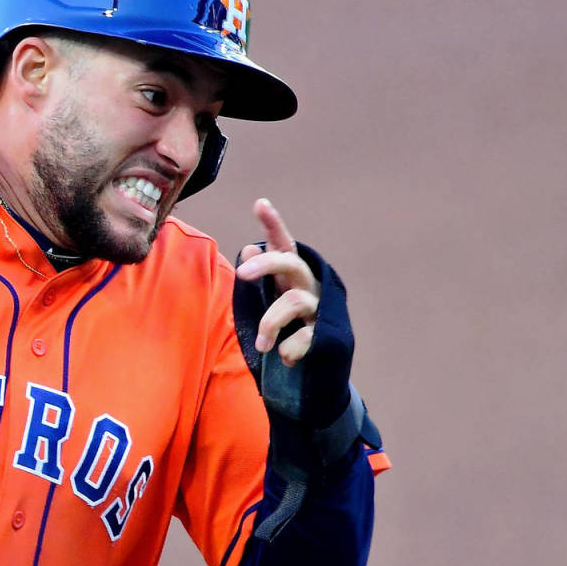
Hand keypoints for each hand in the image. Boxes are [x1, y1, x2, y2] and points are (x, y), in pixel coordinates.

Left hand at [233, 198, 320, 366]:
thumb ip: (259, 275)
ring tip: (261, 345)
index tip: (260, 203)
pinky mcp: (325, 333)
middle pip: (290, 263)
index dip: (273, 224)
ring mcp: (318, 307)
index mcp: (291, 274)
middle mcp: (308, 284)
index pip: (283, 244)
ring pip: (292, 302)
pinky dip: (289, 350)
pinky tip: (284, 357)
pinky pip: (303, 338)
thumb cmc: (287, 323)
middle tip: (241, 273)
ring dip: (270, 324)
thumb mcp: (270, 297)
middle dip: (266, 264)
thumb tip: (246, 248)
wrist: (317, 362)